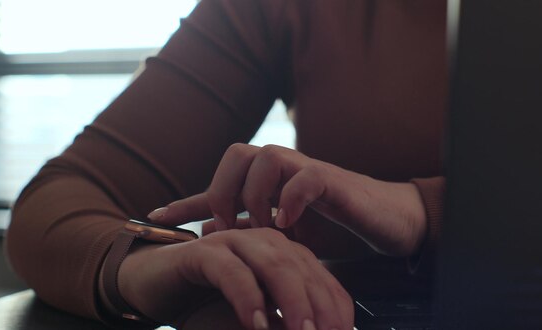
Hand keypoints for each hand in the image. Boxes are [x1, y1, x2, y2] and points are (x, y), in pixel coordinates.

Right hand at [116, 228, 353, 329]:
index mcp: (283, 256)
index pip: (323, 281)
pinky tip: (257, 324)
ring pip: (274, 265)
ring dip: (293, 301)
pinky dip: (247, 297)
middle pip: (304, 271)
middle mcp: (264, 243)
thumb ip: (277, 326)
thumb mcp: (251, 320)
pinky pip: (232, 271)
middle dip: (322, 307)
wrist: (151, 285)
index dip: (337, 309)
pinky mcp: (203, 252)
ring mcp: (234, 243)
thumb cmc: (205, 305)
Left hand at [149, 143, 426, 256]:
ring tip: (262, 229)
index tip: (155, 219)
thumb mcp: (285, 239)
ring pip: (264, 159)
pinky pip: (303, 176)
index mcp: (267, 186)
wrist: (385, 222)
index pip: (220, 188)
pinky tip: (289, 225)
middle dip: (223, 190)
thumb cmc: (335, 228)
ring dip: (255, 197)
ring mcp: (307, 171)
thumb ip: (253, 236)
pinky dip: (290, 199)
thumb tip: (214, 237)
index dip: (186, 202)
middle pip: (236, 154)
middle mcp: (283, 172)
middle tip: (228, 225)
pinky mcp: (332, 180)